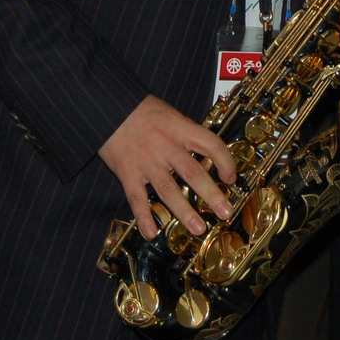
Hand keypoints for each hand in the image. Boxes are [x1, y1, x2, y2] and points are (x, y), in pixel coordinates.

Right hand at [99, 95, 237, 239]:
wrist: (108, 107)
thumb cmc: (140, 109)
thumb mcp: (170, 113)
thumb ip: (186, 132)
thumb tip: (207, 151)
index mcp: (180, 128)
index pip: (211, 145)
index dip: (226, 162)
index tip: (231, 177)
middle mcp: (166, 146)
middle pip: (193, 173)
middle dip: (212, 195)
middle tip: (225, 212)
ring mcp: (146, 161)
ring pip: (169, 190)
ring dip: (184, 211)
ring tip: (198, 228)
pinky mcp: (127, 172)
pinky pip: (137, 198)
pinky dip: (144, 217)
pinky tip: (151, 232)